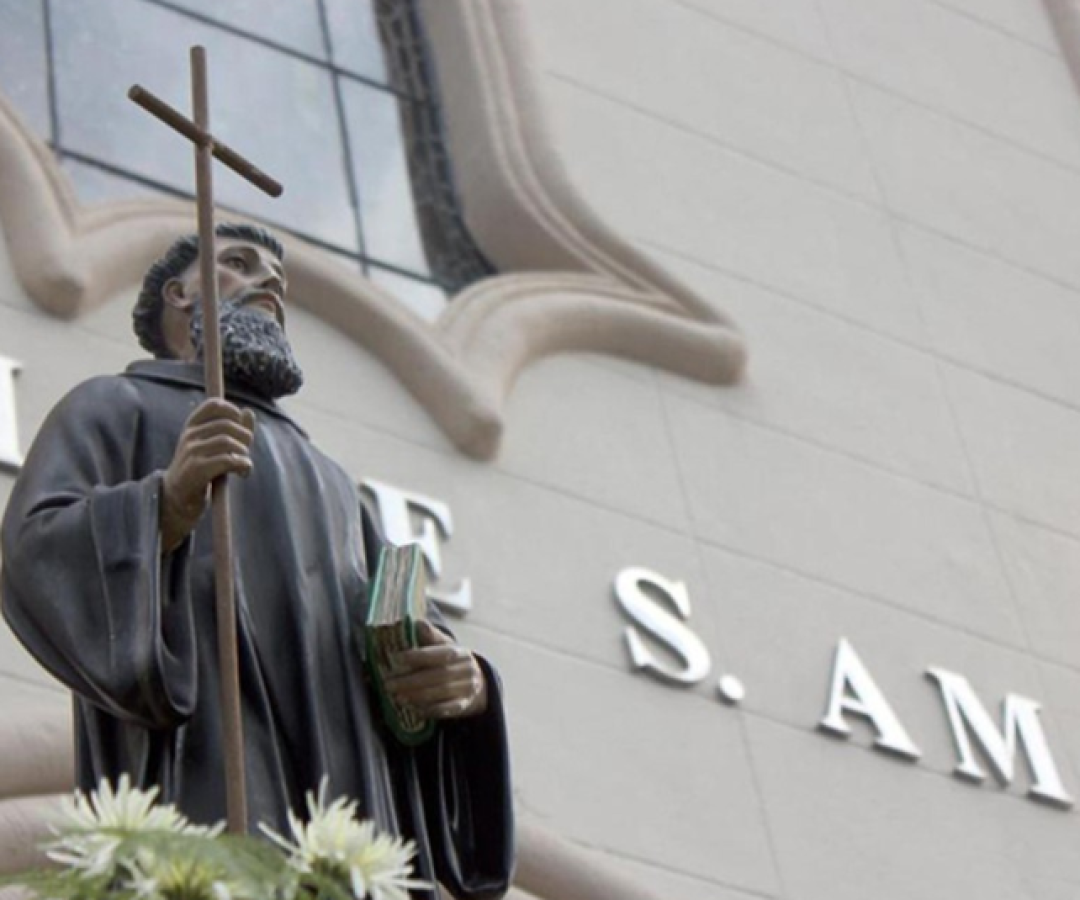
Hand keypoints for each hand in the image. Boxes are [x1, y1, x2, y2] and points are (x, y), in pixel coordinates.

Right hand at [160, 399, 255, 553]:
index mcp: (192, 426)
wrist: (177, 498)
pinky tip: (243, 472)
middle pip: (227, 425)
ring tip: (245, 464)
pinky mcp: (197, 470)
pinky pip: (227, 460)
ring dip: (244, 453)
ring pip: (228, 441)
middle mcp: (190, 436)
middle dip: (245, 436)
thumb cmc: (199, 469)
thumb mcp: (212, 446)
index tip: (241, 426)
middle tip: (246, 451)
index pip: (214, 405)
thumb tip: (249, 412)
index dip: (233, 411)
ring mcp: (191, 452)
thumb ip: (232, 429)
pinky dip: (242, 465)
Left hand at [384, 621, 487, 719]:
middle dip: (411, 680)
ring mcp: (467, 689)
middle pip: (438, 675)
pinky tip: (413, 708)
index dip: (419, 656)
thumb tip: (417, 622)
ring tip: (396, 697)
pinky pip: (445, 710)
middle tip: (389, 683)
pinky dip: (428, 709)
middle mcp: (466, 670)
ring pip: (440, 693)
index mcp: (460, 652)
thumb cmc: (453, 662)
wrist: (479, 683)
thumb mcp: (446, 646)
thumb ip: (431, 636)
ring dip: (416, 696)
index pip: (440, 654)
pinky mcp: (464, 706)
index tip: (397, 658)